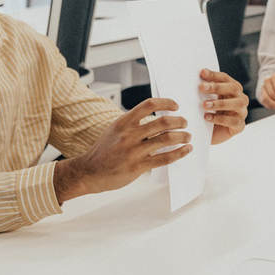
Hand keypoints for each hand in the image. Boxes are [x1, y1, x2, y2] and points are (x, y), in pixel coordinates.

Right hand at [54, 98, 190, 202]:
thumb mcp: (114, 130)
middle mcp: (129, 134)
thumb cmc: (102, 152)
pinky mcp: (138, 166)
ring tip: (187, 136)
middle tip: (184, 123)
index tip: (175, 106)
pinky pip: (164, 158)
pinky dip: (179, 153)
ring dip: (182, 136)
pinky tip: (185, 150)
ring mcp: (134, 151)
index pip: (148, 104)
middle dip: (179, 121)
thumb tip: (156, 120)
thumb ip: (132, 124)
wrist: (88, 172)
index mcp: (123, 122)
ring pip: (166, 139)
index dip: (165, 102)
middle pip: (162, 122)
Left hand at [200, 69, 248, 144]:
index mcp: (232, 89)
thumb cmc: (207, 113)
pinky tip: (207, 117)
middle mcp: (240, 98)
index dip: (214, 75)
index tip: (202, 73)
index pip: (225, 78)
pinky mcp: (239, 126)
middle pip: (233, 88)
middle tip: (201, 88)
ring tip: (205, 105)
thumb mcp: (204, 100)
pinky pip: (233, 121)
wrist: (207, 135)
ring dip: (220, 103)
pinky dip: (220, 118)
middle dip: (217, 87)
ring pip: (237, 104)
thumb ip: (203, 90)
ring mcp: (242, 112)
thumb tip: (195, 77)